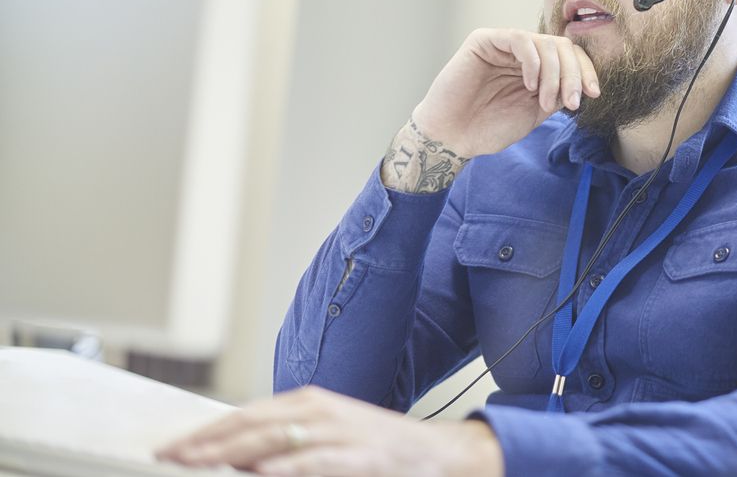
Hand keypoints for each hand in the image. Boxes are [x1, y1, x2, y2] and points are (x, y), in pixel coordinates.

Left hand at [154, 386, 502, 476]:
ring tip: (195, 463)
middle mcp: (318, 410)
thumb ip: (282, 444)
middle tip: (168, 456)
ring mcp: (336, 432)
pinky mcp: (354, 456)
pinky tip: (257, 472)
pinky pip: (310, 462)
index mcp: (307, 402)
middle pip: (248, 424)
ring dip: (228, 452)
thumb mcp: (324, 436)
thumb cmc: (374, 448)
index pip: (243, 414)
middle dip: (204, 442)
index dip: (205, 430)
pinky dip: (281, 467)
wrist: (431, 453)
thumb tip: (235, 458)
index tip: (170, 446)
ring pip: (271, 439)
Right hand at [412, 28, 599, 159]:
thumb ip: (557, 94)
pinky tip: (529, 85)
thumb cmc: (489, 128)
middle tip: (570, 103)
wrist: (453, 138)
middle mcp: (521, 53)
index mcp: (535, 68)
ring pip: (545, 43)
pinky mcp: (484, 41)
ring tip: (545, 101)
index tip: (594, 94)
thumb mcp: (535, 112)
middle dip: (573, 74)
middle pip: (562, 47)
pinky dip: (532, 62)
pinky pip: (519, 39)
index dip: (585, 71)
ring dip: (554, 74)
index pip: (569, 57)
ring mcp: (503, 45)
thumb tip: (585, 84)